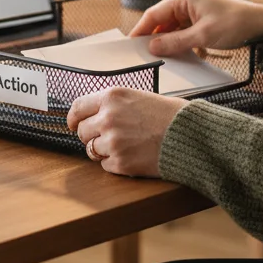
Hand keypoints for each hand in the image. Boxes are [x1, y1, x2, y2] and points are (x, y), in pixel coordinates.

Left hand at [67, 87, 188, 176]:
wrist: (190, 135)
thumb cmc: (171, 114)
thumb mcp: (139, 96)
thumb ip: (115, 104)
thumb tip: (95, 114)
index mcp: (112, 96)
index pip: (77, 107)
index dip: (73, 118)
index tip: (72, 125)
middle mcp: (108, 118)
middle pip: (82, 132)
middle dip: (92, 136)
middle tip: (109, 137)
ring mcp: (112, 141)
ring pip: (92, 150)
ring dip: (104, 151)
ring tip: (126, 146)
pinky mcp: (120, 162)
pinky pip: (105, 166)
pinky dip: (116, 164)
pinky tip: (134, 155)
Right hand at [129, 0, 262, 55]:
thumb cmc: (237, 23)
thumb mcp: (203, 36)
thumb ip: (175, 42)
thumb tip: (152, 47)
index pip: (153, 14)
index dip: (140, 31)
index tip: (131, 46)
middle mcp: (186, 2)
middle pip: (160, 22)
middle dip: (154, 39)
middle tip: (145, 56)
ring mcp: (193, 12)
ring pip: (171, 29)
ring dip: (168, 43)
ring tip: (164, 57)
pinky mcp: (200, 21)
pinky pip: (182, 33)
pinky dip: (179, 44)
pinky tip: (180, 55)